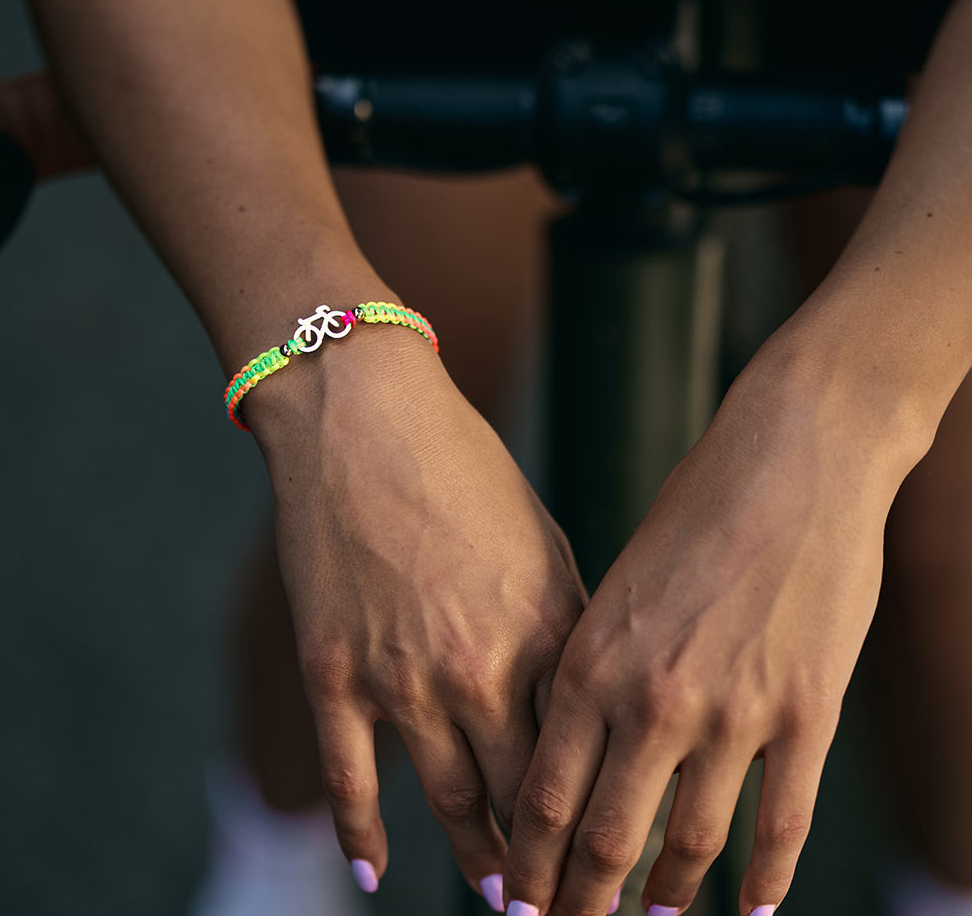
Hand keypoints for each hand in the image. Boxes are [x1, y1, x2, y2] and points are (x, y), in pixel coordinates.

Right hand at [247, 329, 585, 907]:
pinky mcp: (334, 673)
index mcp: (545, 633)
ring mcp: (401, 679)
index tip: (618, 853)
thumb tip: (585, 692)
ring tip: (503, 898)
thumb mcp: (540, 540)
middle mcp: (480, 670)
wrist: (363, 418)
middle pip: (524, 797)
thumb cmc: (463, 469)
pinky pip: (352, 778)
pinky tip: (374, 871)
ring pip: (450, 801)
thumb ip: (565, 621)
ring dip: (480, 858)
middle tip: (570, 898)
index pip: (585, 755)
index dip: (604, 814)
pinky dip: (362, 833)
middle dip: (552, 859)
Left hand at [503, 342, 913, 915]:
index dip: (529, 864)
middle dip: (581, 900)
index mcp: (590, 660)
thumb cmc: (691, 512)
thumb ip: (594, 668)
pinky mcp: (806, 712)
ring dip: (666, 899)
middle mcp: (651, 698)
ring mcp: (733, 711)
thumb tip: (575, 745)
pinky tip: (754, 911)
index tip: (522, 903)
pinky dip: (766, 880)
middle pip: (604, 837)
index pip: (542, 795)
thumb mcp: (616, 586)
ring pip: (690, 845)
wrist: (789, 459)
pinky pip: (783, 824)